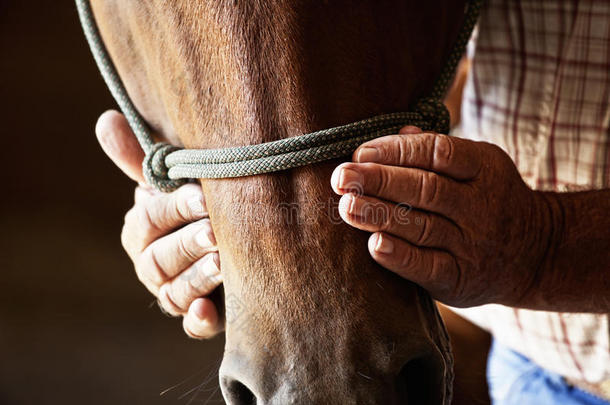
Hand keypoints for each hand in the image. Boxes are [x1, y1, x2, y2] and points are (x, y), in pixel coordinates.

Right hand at [96, 110, 222, 337]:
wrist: (231, 240)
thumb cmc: (196, 205)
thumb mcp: (175, 182)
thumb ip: (144, 160)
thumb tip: (105, 120)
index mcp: (142, 230)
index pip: (149, 219)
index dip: (173, 209)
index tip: (202, 196)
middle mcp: (152, 264)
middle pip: (159, 259)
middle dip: (188, 244)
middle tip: (216, 232)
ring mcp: (173, 292)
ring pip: (175, 292)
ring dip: (196, 278)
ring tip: (222, 263)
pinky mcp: (198, 316)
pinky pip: (191, 325)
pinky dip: (198, 321)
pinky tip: (208, 313)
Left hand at [331, 126, 550, 307]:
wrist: (536, 254)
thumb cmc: (490, 200)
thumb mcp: (479, 166)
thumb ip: (439, 151)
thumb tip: (399, 132)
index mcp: (485, 168)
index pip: (438, 152)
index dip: (396, 150)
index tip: (360, 152)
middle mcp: (481, 206)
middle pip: (426, 189)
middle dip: (379, 181)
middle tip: (342, 178)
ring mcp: (473, 245)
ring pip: (422, 227)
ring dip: (380, 216)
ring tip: (346, 206)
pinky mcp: (461, 279)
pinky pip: (429, 267)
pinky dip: (400, 257)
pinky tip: (373, 245)